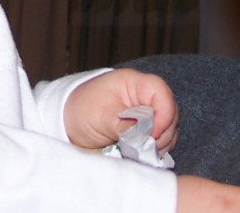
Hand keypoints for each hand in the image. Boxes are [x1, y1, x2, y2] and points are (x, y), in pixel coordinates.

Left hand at [62, 68, 176, 151]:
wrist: (68, 123)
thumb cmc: (81, 110)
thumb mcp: (100, 116)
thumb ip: (124, 125)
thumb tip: (146, 137)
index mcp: (134, 84)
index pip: (162, 93)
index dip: (163, 114)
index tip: (153, 135)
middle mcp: (145, 98)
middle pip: (170, 113)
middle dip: (162, 133)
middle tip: (144, 148)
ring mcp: (148, 115)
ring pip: (169, 130)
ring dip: (159, 144)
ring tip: (139, 152)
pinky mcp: (146, 132)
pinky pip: (162, 142)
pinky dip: (155, 151)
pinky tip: (140, 155)